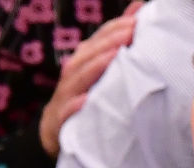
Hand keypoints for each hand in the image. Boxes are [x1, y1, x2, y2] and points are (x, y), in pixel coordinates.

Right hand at [39, 1, 140, 153]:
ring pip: (79, 77)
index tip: (137, 22)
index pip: (99, 38)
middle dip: (111, 41)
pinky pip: (67, 111)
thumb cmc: (85, 95)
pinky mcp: (60, 120)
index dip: (116, 27)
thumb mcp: (100, 67)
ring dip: (96, 66)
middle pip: (90, 53)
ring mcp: (65, 95)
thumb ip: (117, 39)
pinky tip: (87, 100)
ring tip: (115, 56)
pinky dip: (76, 105)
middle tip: (132, 32)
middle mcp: (73, 72)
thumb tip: (139, 7)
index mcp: (83, 59)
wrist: (54, 130)